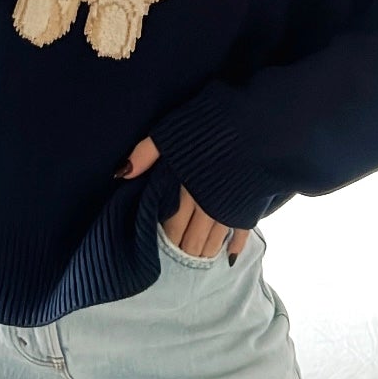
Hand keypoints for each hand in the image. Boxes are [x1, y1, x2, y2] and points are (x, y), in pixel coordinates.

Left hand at [115, 135, 251, 261]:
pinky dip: (235, 246)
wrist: (256, 121)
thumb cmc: (209, 124)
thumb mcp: (171, 133)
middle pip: (193, 240)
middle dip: (184, 250)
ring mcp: (230, 208)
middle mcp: (207, 206)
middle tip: (179, 256)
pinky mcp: (250, 206)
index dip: (166, 239)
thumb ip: (145, 153)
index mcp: (185, 191)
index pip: (172, 228)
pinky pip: (243, 233)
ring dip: (206, 251)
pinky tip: (230, 256)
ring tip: (199, 257)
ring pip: (215, 241)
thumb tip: (121, 174)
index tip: (161, 246)